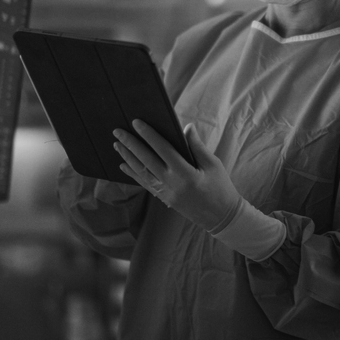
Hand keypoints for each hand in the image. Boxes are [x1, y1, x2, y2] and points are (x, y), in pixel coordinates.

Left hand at [113, 120, 241, 230]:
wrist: (222, 217)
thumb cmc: (221, 188)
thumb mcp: (213, 164)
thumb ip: (197, 146)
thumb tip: (187, 127)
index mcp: (186, 173)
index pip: (163, 149)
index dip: (149, 135)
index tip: (136, 122)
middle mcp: (172, 184)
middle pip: (146, 160)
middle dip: (131, 144)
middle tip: (118, 131)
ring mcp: (166, 193)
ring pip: (142, 173)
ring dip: (128, 158)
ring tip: (117, 145)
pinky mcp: (165, 199)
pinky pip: (145, 184)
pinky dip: (133, 174)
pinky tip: (124, 165)